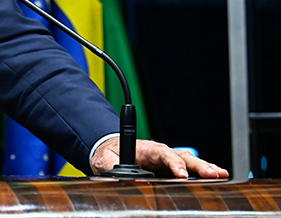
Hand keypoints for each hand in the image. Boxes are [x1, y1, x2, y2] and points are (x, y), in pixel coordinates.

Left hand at [91, 137, 228, 178]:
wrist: (110, 151)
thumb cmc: (109, 153)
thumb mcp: (104, 159)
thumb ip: (110, 165)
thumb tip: (119, 173)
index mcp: (146, 149)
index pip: (163, 154)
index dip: (173, 163)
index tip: (181, 174)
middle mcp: (160, 153)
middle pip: (182, 156)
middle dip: (198, 165)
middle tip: (213, 174)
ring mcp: (167, 160)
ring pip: (189, 162)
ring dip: (205, 168)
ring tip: (222, 174)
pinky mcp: (170, 168)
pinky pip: (189, 169)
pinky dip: (203, 172)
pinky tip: (218, 177)